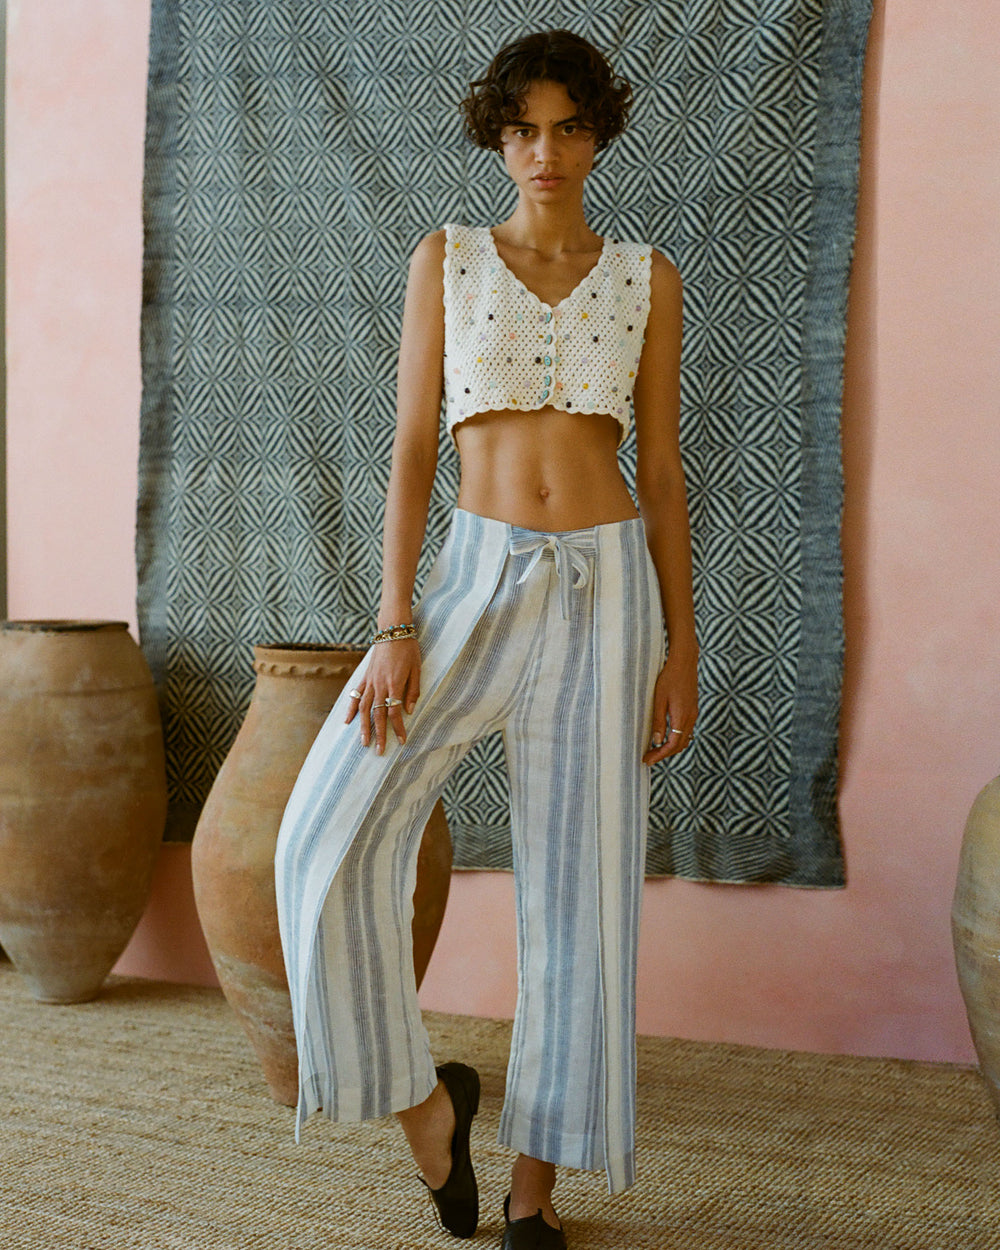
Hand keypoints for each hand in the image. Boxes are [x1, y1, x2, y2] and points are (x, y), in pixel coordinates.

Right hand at [345, 638, 420, 754]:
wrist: (393, 630)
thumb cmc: (409, 649)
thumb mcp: (417, 669)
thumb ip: (412, 691)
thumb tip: (408, 711)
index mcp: (394, 683)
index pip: (395, 711)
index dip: (398, 728)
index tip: (401, 741)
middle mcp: (379, 684)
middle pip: (377, 714)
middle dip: (378, 734)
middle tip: (379, 751)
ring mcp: (370, 681)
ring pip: (364, 708)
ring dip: (363, 727)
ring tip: (363, 742)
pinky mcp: (365, 677)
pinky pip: (356, 695)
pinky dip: (351, 709)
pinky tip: (347, 721)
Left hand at [642, 650, 697, 764]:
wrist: (685, 662)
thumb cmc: (669, 678)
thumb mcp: (659, 699)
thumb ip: (658, 721)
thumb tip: (656, 741)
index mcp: (682, 717)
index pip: (672, 745)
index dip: (660, 755)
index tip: (647, 760)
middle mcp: (691, 718)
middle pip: (680, 745)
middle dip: (664, 754)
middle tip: (649, 758)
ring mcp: (694, 714)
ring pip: (685, 739)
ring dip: (671, 748)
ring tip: (655, 750)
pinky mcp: (693, 709)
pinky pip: (687, 731)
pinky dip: (677, 739)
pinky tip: (666, 737)